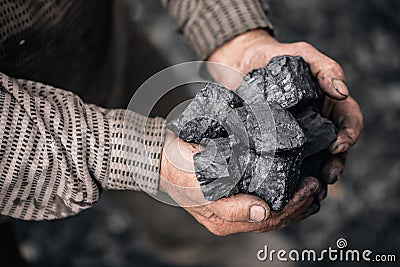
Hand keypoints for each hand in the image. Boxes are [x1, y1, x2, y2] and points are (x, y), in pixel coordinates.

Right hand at [159, 130, 321, 235]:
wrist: (163, 157)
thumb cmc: (179, 171)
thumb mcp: (200, 189)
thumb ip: (230, 206)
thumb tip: (263, 213)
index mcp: (225, 220)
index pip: (269, 219)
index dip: (294, 205)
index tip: (311, 187)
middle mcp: (232, 216)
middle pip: (274, 217)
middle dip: (300, 204)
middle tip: (318, 186)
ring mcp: (233, 204)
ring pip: (272, 210)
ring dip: (295, 201)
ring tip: (314, 188)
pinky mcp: (233, 190)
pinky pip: (263, 197)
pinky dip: (281, 192)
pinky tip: (293, 184)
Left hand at [208, 29, 362, 188]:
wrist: (241, 64)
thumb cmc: (276, 57)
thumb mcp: (302, 55)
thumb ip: (324, 69)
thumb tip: (342, 93)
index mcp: (329, 106)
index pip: (349, 123)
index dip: (349, 136)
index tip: (337, 145)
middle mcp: (315, 126)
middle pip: (334, 151)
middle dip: (334, 166)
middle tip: (327, 177)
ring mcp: (294, 138)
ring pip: (311, 163)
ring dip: (314, 179)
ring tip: (308, 189)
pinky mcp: (272, 146)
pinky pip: (282, 164)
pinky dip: (285, 177)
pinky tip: (280, 186)